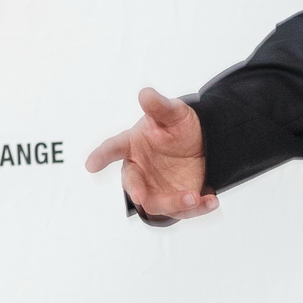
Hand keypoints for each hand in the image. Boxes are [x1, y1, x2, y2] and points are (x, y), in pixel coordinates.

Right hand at [85, 88, 216, 220]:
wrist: (203, 141)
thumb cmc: (178, 126)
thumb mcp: (173, 112)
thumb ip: (159, 106)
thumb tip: (145, 93)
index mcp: (132, 145)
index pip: (113, 148)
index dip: (101, 156)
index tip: (91, 165)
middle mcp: (140, 171)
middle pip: (133, 184)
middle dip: (137, 191)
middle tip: (142, 196)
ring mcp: (156, 188)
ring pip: (158, 203)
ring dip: (175, 203)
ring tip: (195, 197)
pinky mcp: (176, 199)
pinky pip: (184, 209)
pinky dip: (198, 207)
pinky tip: (211, 201)